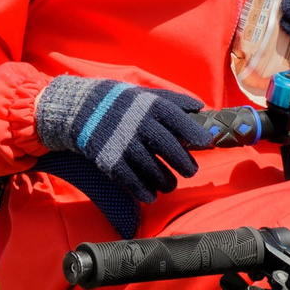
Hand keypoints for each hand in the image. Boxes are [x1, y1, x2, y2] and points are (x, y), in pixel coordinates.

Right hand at [33, 75, 216, 210]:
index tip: (206, 143)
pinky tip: (152, 194)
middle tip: (191, 171)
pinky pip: (132, 182)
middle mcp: (139, 124)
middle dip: (184, 163)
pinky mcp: (110, 161)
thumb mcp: (147, 95)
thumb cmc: (123, 103)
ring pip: (153, 169)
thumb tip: (202, 108)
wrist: (82, 110)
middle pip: (169, 148)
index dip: (195, 133)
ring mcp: (124, 144)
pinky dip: (145, 191)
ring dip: (166, 181)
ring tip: (170, 184)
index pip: (179, 120)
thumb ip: (174, 101)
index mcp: (151, 106)